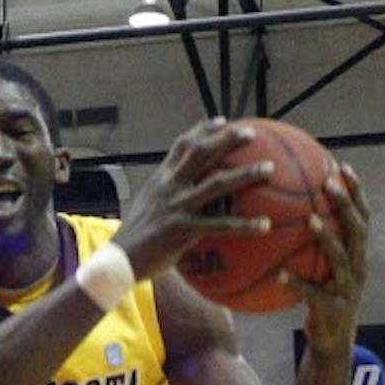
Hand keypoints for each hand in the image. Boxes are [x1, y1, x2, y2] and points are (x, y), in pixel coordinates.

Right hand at [115, 118, 280, 279]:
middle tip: (252, 133)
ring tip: (269, 169)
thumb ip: (164, 199)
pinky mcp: (183, 231)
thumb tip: (184, 199)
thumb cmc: (133, 241)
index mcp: (160, 180)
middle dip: (227, 139)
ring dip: (246, 173)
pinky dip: (245, 225)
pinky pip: (221, 225)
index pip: (181, 145)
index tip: (222, 120)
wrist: (115, 263)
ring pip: (217, 183)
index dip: (202, 130)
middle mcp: (168, 188)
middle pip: (201, 153)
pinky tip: (265, 226)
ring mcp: (176, 208)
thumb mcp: (145, 210)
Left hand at [287, 164, 368, 359]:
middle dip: (346, 205)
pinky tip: (279, 274)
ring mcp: (349, 289)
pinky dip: (297, 283)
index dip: (356, 192)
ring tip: (308, 220)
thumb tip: (285, 216)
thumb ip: (313, 246)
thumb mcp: (322, 270)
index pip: (362, 216)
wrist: (332, 342)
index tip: (341, 166)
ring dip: (326, 238)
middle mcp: (359, 268)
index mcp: (358, 255)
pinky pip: (314, 294)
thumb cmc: (321, 299)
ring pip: (342, 259)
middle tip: (329, 184)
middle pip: (358, 230)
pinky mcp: (335, 309)